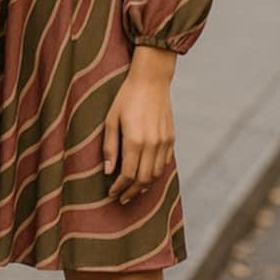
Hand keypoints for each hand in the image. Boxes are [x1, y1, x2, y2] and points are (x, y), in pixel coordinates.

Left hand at [103, 48, 176, 204]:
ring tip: (133, 190)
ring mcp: (164, 142)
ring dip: (144, 186)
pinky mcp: (171, 138)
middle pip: (143, 179)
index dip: (119, 188)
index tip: (112, 193)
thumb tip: (108, 171)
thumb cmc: (126, 98)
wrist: (151, 80)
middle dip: (131, 192)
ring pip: (156, 174)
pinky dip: (155, 173)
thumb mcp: (111, 120)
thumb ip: (110, 147)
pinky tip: (146, 175)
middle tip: (122, 198)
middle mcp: (152, 144)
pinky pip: (164, 163)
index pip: (128, 175)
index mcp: (135, 140)